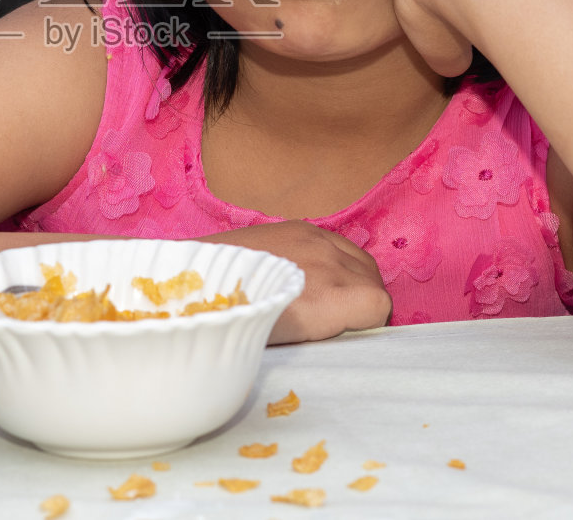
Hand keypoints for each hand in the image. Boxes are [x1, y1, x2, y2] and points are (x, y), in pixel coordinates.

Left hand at [201, 221, 390, 342]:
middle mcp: (325, 262)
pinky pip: (339, 242)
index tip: (348, 335)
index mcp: (326, 298)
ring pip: (360, 259)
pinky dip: (338, 259)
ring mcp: (312, 238)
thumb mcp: (287, 346)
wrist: (192, 284)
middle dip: (364, 302)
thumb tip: (345, 344)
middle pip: (374, 280)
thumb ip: (325, 339)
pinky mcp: (298, 225)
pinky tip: (314, 274)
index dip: (369, 325)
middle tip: (338, 322)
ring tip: (328, 297)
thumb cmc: (237, 325)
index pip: (379, 305)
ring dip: (354, 278)